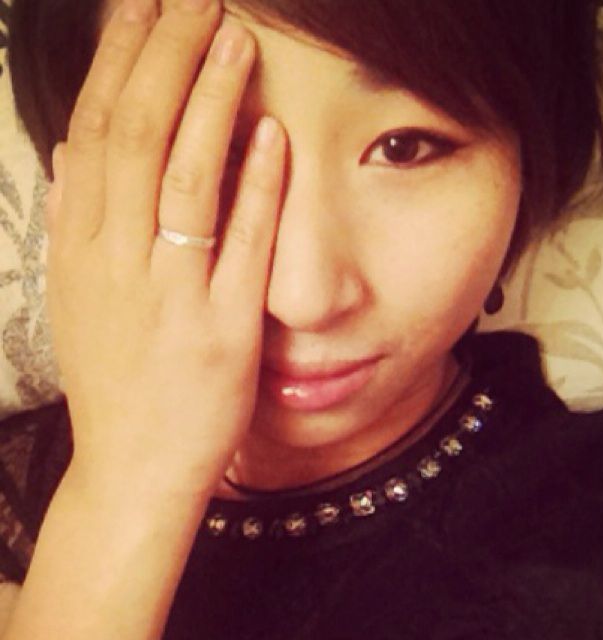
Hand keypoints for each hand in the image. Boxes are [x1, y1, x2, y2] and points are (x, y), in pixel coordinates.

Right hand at [46, 0, 285, 498]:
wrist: (134, 465)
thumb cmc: (117, 379)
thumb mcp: (79, 299)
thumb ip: (77, 225)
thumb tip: (73, 154)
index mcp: (81, 249)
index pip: (97, 132)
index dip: (120, 63)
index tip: (144, 10)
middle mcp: (117, 262)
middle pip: (137, 137)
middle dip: (164, 57)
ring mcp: (170, 295)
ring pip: (184, 178)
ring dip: (210, 101)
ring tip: (233, 37)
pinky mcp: (221, 328)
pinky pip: (238, 245)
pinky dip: (255, 186)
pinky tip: (271, 134)